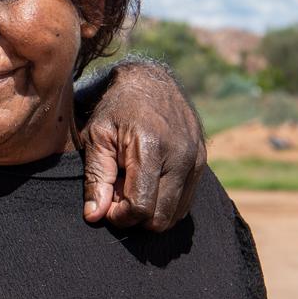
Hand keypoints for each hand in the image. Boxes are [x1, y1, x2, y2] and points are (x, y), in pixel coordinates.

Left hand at [79, 60, 205, 231]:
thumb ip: (96, 177)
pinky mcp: (202, 163)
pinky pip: (185, 201)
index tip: (105, 207)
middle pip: (161, 217)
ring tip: (131, 187)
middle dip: (135, 217)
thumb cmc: (116, 108)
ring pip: (175, 214)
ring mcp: (196, 160)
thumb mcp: (96, 136)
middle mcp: (180, 156)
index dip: (120, 217)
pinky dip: (164, 202)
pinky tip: (147, 183)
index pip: (141, 206)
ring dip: (151, 211)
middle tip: (116, 197)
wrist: (150, 81)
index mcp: (150, 147)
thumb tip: (95, 216)